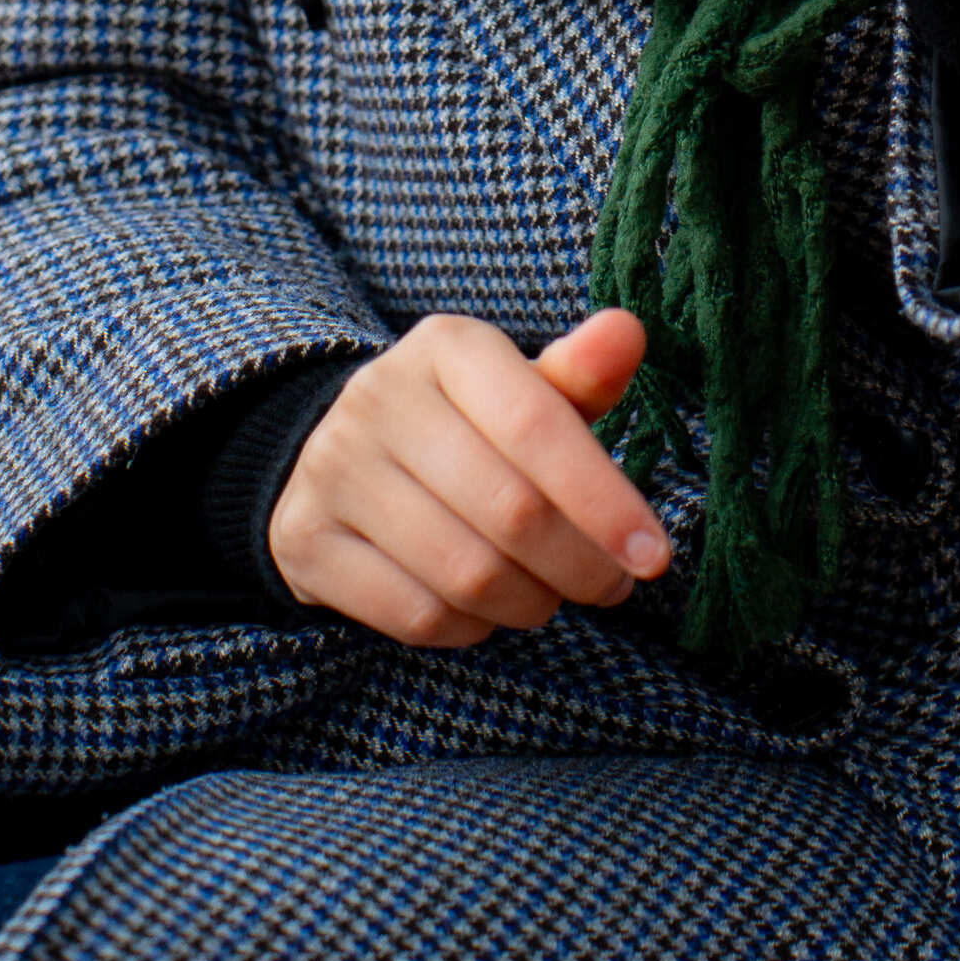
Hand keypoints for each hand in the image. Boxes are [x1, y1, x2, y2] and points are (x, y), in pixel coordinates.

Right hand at [267, 307, 670, 647]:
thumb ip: (580, 377)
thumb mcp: (520, 391)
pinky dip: (471, 628)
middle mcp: (380, 398)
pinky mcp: (306, 540)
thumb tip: (628, 332)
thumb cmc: (467, 428)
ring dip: (531, 602)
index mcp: (446, 347)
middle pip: (511, 511)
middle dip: (580, 565)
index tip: (654, 557)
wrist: (341, 456)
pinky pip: (415, 615)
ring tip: (549, 594)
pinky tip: (487, 609)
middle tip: (611, 584)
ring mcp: (333, 469)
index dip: (604, 500)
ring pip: (466, 573)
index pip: (538, 424)